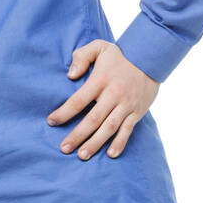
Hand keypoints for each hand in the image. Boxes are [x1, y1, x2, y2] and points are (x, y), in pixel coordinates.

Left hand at [46, 40, 159, 159]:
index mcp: (101, 80)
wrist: (150, 58)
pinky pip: (128, 130)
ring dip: (95, 143)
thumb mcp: (99, 47)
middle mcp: (114, 95)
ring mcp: (127, 105)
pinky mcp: (137, 112)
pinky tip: (110, 154)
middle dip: (77, 135)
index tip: (51, 121)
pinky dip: (120, 143)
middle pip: (93, 119)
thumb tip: (70, 75)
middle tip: (64, 148)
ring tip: (82, 155)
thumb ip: (81, 57)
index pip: (79, 100)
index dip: (64, 112)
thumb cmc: (119, 56)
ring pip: (109, 128)